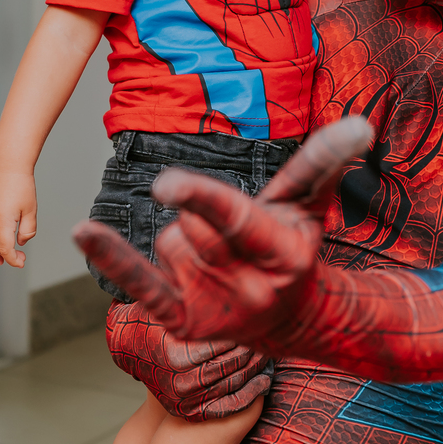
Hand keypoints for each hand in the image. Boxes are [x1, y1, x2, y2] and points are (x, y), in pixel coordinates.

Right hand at [0, 167, 36, 267]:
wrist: (8, 165)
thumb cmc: (22, 186)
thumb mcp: (31, 209)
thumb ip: (28, 230)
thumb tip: (20, 242)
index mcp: (2, 221)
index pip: (6, 249)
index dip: (13, 259)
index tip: (21, 262)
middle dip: (6, 256)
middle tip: (17, 259)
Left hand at [73, 117, 372, 344]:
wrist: (290, 322)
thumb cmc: (296, 250)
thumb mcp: (311, 206)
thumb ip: (324, 162)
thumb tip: (359, 122)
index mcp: (284, 255)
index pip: (233, 219)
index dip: (199, 198)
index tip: (164, 183)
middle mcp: (248, 287)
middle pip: (193, 227)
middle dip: (202, 217)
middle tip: (232, 235)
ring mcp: (213, 308)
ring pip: (170, 243)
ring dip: (185, 241)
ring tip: (219, 262)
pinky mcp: (183, 322)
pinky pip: (139, 284)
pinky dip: (110, 258)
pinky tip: (82, 232)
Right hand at [106, 301, 272, 420]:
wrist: (125, 355)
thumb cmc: (143, 320)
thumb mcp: (158, 303)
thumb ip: (179, 291)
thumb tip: (203, 263)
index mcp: (177, 353)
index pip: (224, 339)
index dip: (243, 327)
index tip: (255, 316)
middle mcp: (182, 379)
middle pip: (234, 361)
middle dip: (254, 346)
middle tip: (268, 332)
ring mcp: (188, 398)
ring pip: (237, 380)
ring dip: (257, 366)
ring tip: (266, 350)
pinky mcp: (193, 411)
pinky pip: (232, 403)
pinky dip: (252, 391)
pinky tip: (262, 379)